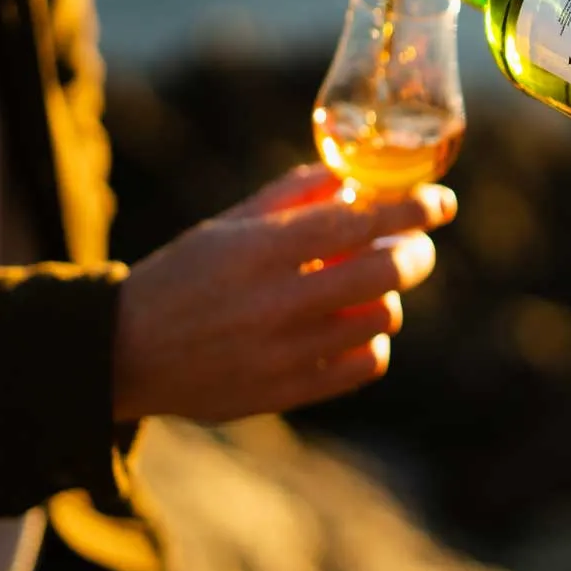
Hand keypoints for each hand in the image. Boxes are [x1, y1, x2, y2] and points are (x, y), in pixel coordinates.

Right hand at [112, 165, 456, 421]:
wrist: (127, 352)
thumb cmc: (187, 275)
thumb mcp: (231, 224)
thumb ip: (293, 195)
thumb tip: (353, 178)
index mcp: (263, 249)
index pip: (359, 221)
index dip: (413, 207)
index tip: (443, 201)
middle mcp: (278, 300)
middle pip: (386, 270)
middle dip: (417, 252)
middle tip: (416, 244)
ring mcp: (285, 351)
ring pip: (383, 318)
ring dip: (389, 296)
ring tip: (371, 287)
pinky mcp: (287, 392)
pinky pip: (364, 365)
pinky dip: (373, 342)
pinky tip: (356, 328)